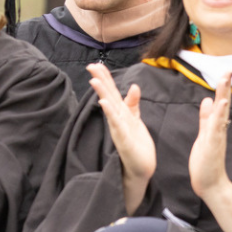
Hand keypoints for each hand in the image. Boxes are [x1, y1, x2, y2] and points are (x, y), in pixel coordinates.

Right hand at [87, 63, 155, 211]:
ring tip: (94, 80)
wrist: (141, 168)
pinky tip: (104, 104)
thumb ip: (132, 103)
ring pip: (109, 109)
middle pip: (107, 97)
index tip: (96, 64)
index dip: (105, 78)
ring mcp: (118, 130)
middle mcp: (116, 120)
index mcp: (120, 114)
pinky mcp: (123, 140)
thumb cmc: (137, 144)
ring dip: (102, 94)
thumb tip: (133, 86)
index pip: (111, 92)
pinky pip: (116, 125)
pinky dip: (111, 114)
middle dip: (100, 81)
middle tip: (91, 66)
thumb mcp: (135, 119)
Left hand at [189, 73, 231, 200]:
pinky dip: (219, 115)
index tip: (226, 72)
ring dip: (224, 95)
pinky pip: (216, 127)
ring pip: (221, 112)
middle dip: (225, 86)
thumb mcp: (204, 135)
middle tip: (229, 69)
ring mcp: (217, 136)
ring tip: (225, 80)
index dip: (222, 87)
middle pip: (224, 103)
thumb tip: (208, 101)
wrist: (211, 184)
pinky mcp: (213, 144)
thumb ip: (206, 118)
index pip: (220, 103)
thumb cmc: (206, 161)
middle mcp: (219, 129)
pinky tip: (220, 103)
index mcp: (216, 126)